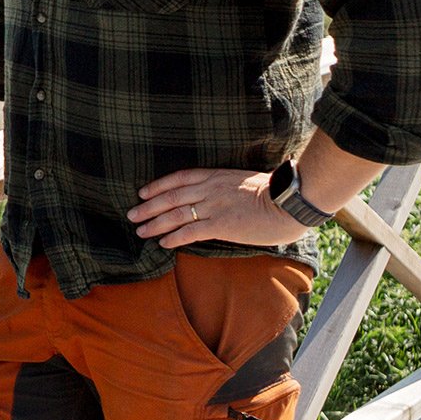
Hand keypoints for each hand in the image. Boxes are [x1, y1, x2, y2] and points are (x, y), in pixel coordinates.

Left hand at [129, 168, 313, 248]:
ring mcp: (214, 206)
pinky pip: (190, 231)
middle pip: (170, 197)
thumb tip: (212, 196)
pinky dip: (174, 238)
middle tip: (132, 214)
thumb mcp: (242, 181)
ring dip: (155, 223)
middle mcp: (209, 189)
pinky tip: (163, 243)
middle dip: (149, 206)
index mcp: (215, 175)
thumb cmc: (273, 192)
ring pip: (176, 214)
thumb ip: (224, 187)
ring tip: (140, 230)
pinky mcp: (221, 225)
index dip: (158, 186)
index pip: (178, 178)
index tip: (142, 192)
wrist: (288, 201)